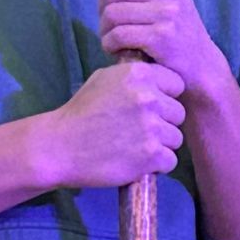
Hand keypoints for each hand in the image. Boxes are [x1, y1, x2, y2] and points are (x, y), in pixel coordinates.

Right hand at [30, 59, 185, 188]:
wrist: (61, 146)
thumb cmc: (81, 112)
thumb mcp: (104, 79)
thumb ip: (133, 78)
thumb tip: (157, 77)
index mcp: (139, 74)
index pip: (176, 84)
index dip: (166, 97)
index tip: (151, 108)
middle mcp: (148, 98)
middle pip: (178, 113)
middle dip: (163, 122)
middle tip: (139, 130)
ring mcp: (152, 127)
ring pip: (176, 138)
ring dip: (161, 144)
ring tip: (136, 146)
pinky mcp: (152, 154)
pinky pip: (171, 160)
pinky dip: (157, 165)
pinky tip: (137, 161)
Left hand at [80, 0, 227, 98]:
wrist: (200, 65)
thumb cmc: (170, 25)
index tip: (117, 5)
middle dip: (103, 10)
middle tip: (114, 26)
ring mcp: (168, 10)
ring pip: (110, 13)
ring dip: (105, 31)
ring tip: (115, 39)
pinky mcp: (163, 36)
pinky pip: (118, 35)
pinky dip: (111, 45)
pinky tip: (118, 50)